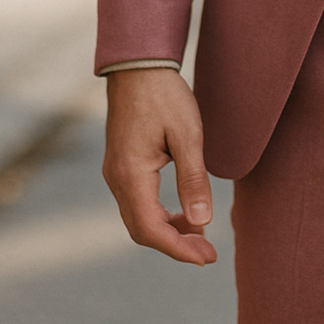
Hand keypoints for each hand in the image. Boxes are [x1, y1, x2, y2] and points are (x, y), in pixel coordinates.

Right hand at [103, 68, 216, 265]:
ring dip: (168, 231)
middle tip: (208, 253)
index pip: (151, 229)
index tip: (206, 257)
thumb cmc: (164, 95)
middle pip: (142, 230)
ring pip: (138, 218)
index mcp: (131, 174)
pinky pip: (137, 203)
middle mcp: (116, 179)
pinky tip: (183, 211)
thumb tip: (202, 221)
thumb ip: (193, 179)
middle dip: (175, 245)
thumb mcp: (188, 134)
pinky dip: (160, 214)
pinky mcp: (120, 165)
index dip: (179, 249)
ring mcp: (115, 173)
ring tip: (200, 234)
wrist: (138, 66)